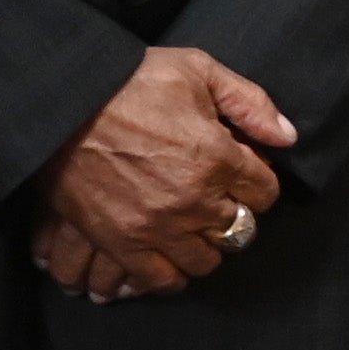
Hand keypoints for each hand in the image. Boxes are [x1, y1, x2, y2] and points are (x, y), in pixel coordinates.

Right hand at [31, 46, 292, 302]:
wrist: (61, 101)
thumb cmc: (130, 80)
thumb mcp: (198, 70)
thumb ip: (250, 102)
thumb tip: (287, 136)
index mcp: (219, 157)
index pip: (265, 192)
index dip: (256, 181)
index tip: (240, 173)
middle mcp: (194, 200)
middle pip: (239, 230)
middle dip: (232, 213)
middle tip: (214, 199)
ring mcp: (157, 227)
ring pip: (205, 262)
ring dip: (203, 246)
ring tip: (190, 230)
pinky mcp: (120, 242)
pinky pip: (158, 280)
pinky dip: (165, 275)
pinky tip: (165, 258)